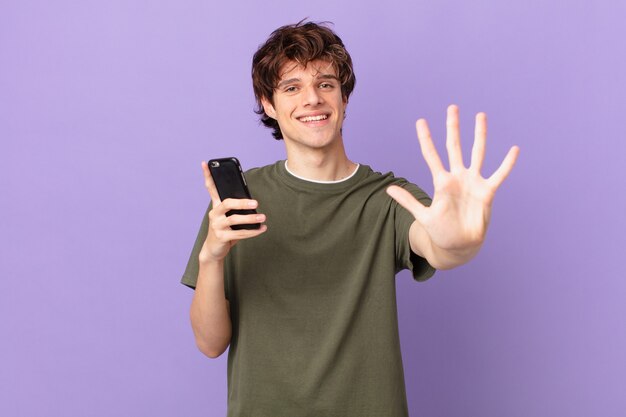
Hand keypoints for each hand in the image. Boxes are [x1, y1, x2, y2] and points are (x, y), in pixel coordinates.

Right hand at [199, 161, 266, 262]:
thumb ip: (236, 209)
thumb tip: (253, 204)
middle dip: (242, 202)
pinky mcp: (221, 237)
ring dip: (251, 218)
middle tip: (256, 202)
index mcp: (216, 206)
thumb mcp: (229, 217)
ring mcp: (216, 225)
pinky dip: (252, 231)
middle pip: (227, 203)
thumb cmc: (225, 230)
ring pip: (235, 219)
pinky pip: (239, 233)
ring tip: (263, 217)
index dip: (207, 176)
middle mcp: (214, 214)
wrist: (214, 250)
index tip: (206, 163)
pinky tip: (261, 229)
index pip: (210, 188)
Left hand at [386, 105, 518, 263]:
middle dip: (453, 127)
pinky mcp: (487, 191)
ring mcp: (473, 182)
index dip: (426, 139)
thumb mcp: (422, 216)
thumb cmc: (440, 231)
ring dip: (479, 135)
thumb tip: (387, 189)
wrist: (459, 245)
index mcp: (441, 182)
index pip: (431, 155)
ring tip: (480, 116)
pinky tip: (514, 149)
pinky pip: (499, 174)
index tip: (420, 121)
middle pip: (454, 146)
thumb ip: (408, 201)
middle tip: (452, 107)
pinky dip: (507, 163)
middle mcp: (457, 177)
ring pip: (477, 152)